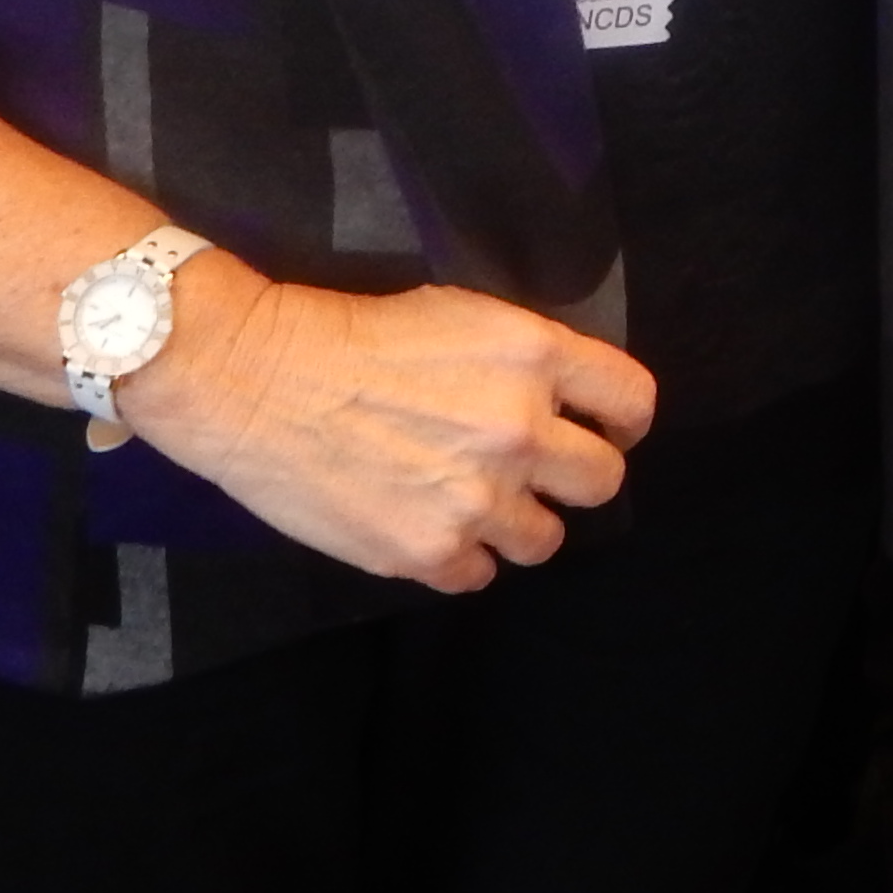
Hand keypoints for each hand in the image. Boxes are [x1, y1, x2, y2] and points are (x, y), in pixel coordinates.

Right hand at [126, 260, 658, 593]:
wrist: (259, 380)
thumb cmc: (356, 336)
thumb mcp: (464, 316)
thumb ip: (527, 362)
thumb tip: (566, 401)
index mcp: (536, 357)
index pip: (633, 402)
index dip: (622, 420)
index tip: (606, 430)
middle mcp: (521, 430)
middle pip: (603, 481)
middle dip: (577, 478)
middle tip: (540, 474)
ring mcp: (477, 499)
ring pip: (546, 540)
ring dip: (519, 525)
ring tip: (477, 504)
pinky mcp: (426, 552)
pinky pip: (479, 576)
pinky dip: (460, 559)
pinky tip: (429, 527)